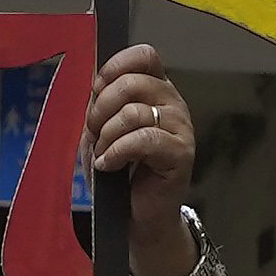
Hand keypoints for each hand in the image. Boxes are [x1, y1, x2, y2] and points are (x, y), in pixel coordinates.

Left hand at [90, 43, 198, 274]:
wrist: (136, 218)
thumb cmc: (119, 175)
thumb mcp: (100, 131)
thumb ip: (100, 104)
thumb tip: (97, 81)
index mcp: (156, 92)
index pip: (145, 57)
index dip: (117, 66)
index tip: (97, 87)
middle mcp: (173, 104)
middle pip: (133, 83)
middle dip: (101, 108)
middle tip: (94, 132)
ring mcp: (181, 128)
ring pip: (134, 113)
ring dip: (106, 137)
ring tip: (102, 155)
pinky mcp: (181, 153)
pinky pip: (142, 140)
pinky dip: (116, 152)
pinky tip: (108, 165)